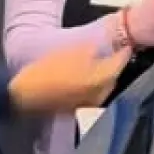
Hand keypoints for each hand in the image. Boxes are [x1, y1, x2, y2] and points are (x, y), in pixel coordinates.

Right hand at [9, 38, 128, 115]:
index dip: (124, 52)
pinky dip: (93, 85)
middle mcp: (100, 93)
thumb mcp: (72, 52)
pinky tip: (86, 77)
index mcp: (101, 78)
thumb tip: (105, 44)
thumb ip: (93, 49)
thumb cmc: (47, 70)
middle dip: (114, 66)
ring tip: (99, 64)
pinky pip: (93, 94)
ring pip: (104, 87)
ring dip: (104, 76)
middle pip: (114, 77)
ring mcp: (90, 103)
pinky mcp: (79, 108)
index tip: (126, 45)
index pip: (120, 63)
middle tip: (112, 53)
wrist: (26, 93)